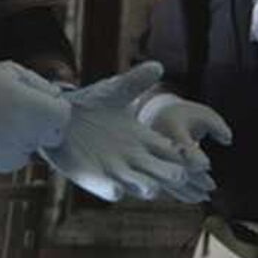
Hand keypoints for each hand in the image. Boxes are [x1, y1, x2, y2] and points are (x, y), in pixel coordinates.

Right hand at [0, 61, 71, 172]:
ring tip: (5, 119)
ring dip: (29, 135)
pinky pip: (19, 156)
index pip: (64, 115)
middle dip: (46, 123)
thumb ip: (40, 85)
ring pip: (36, 146)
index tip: (43, 101)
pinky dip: (14, 147)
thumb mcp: (10, 71)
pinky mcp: (1, 165)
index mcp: (34, 109)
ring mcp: (15, 152)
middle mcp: (29, 134)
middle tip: (25, 110)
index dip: (55, 107)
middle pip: (54, 134)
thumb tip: (55, 96)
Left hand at [37, 62, 190, 201]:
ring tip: (152, 189)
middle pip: (156, 170)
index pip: (168, 151)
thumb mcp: (117, 90)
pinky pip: (101, 185)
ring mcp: (110, 169)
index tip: (200, 162)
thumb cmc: (91, 104)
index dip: (183, 157)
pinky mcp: (88, 175)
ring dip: (143, 186)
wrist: (57, 114)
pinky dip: (109, 189)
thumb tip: (159, 65)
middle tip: (182, 176)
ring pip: (133, 182)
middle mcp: (130, 158)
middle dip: (168, 174)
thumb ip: (137, 80)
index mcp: (142, 139)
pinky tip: (117, 191)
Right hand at [138, 93, 232, 202]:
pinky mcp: (152, 168)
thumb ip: (218, 127)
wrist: (157, 115)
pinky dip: (181, 192)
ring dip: (188, 190)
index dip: (195, 158)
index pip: (182, 147)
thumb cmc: (187, 115)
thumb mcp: (204, 115)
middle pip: (176, 166)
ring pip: (170, 180)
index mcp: (171, 128)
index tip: (207, 165)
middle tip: (212, 187)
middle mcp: (159, 144)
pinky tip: (195, 198)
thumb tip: (227, 140)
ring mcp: (153, 157)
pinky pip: (166, 184)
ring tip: (205, 196)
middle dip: (195, 178)